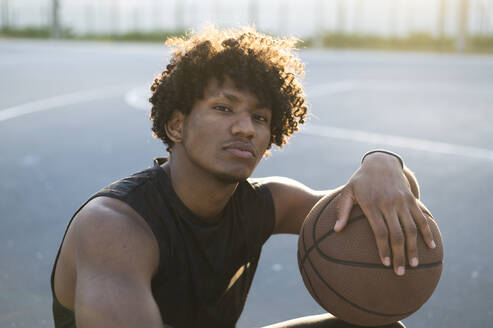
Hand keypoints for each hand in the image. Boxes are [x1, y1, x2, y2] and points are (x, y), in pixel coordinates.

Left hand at [333, 152, 435, 275]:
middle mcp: (388, 203)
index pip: (380, 231)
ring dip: (413, 248)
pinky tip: (430, 246)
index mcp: (372, 204)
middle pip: (397, 234)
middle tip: (399, 272)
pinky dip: (426, 232)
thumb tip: (336, 230)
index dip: (383, 248)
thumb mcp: (348, 192)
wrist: (380, 162)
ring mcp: (401, 201)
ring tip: (413, 265)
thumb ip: (342, 211)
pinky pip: (420, 218)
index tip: (385, 263)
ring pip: (411, 229)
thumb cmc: (360, 181)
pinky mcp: (411, 199)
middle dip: (399, 255)